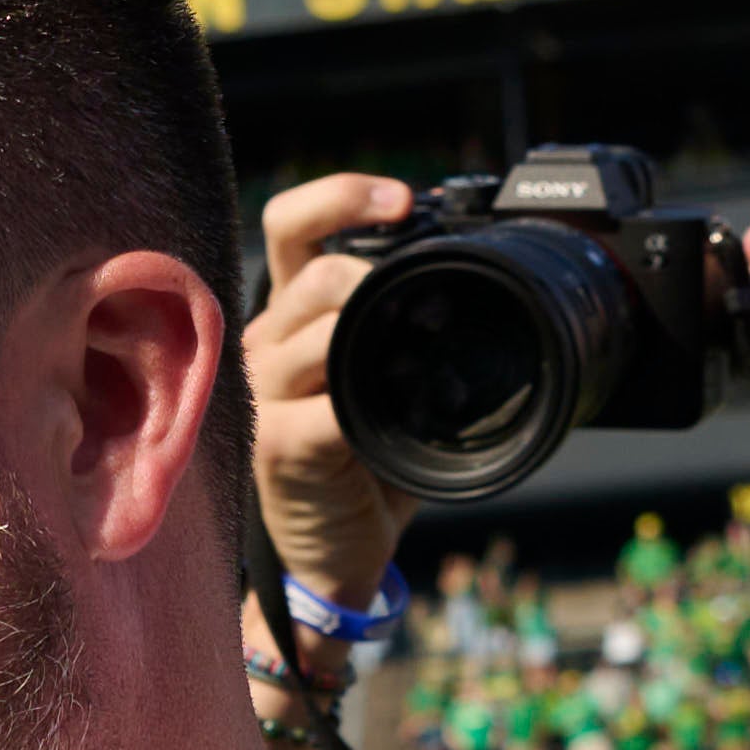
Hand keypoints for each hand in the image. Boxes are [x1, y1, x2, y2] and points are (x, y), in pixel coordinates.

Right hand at [237, 171, 423, 608]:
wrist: (340, 553)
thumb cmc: (369, 465)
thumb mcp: (391, 381)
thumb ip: (407, 329)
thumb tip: (484, 277)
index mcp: (296, 316)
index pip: (294, 225)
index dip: (342, 196)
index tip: (405, 199)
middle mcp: (268, 344)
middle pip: (313, 273)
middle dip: (374, 273)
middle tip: (425, 299)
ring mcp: (265, 394)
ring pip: (316, 329)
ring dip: (373, 336)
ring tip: (412, 365)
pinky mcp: (277, 446)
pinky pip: (325, 408)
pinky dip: (365, 410)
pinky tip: (391, 422)